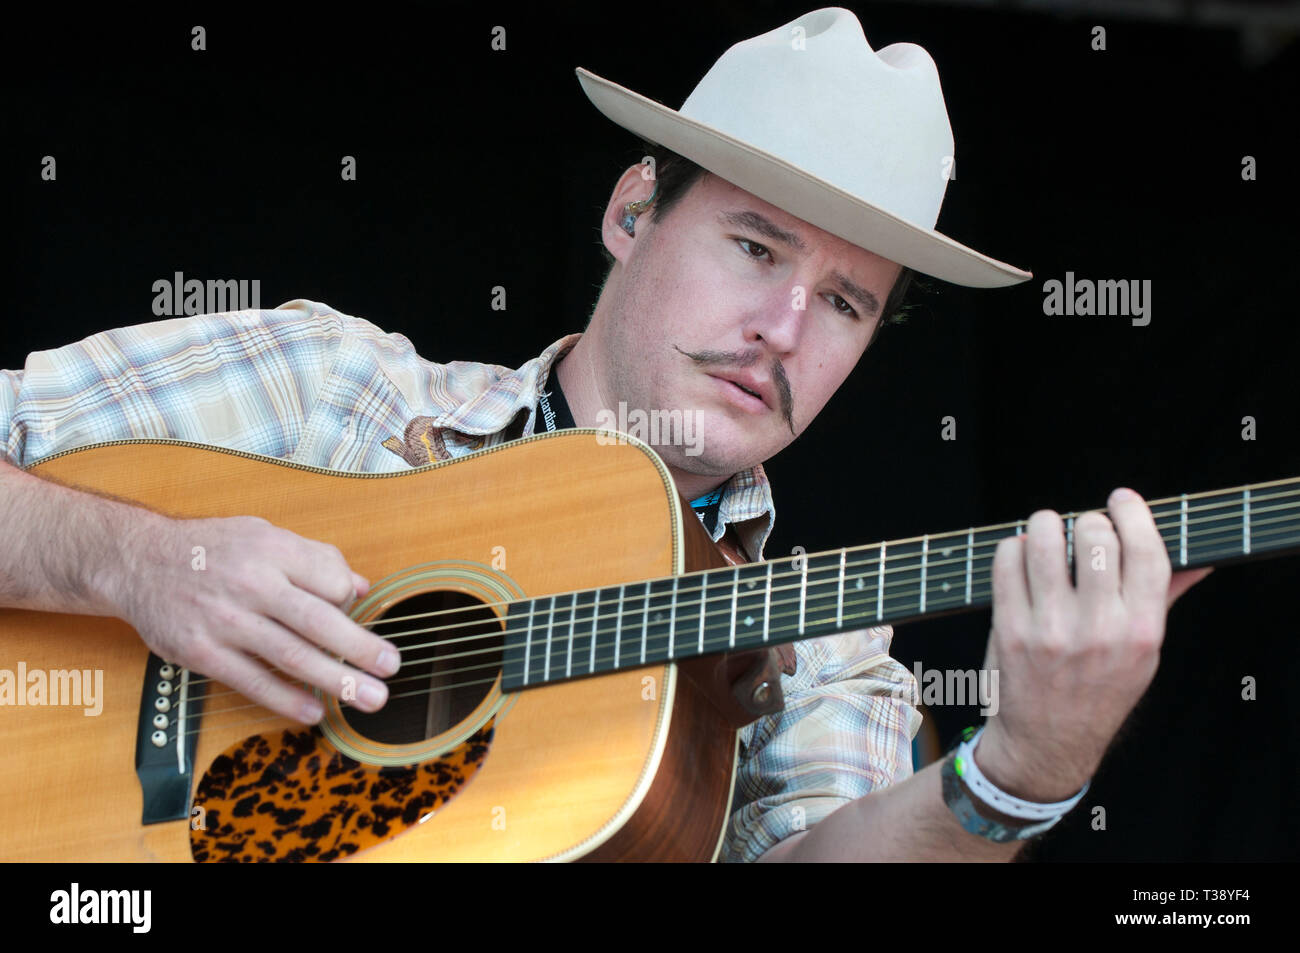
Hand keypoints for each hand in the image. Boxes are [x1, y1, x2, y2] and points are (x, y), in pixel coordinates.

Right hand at [105, 513, 398, 723]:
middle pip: (317, 622)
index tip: (356, 614)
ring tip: (368, 697)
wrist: (138, 560)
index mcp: (273, 550)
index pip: (330, 580)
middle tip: (391, 667)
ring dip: (335, 680)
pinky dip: (286, 699)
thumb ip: (314, 558)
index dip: (350, 600)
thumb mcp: (265, 535)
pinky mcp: (201, 651)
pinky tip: (314, 711)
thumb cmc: (213, 548)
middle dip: (360, 649)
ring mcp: (225, 621)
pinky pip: (252, 680)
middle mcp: (251, 584)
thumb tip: (360, 586)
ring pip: (291, 655)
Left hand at [974, 487, 1211, 800]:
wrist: (1047, 741)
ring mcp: (1050, 629)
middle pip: (1094, 536)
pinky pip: (1007, 560)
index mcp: (1140, 632)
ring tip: (1047, 536)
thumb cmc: (1099, 691)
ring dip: (1044, 526)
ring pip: (1043, 539)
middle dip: (1087, 521)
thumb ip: (1162, 600)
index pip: (1146, 551)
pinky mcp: (1010, 628)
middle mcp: (1098, 629)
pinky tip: (1021, 559)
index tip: (1122, 499)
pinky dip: (1012, 548)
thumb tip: (1193, 559)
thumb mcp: (1143, 654)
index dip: (1133, 512)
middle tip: (1082, 531)